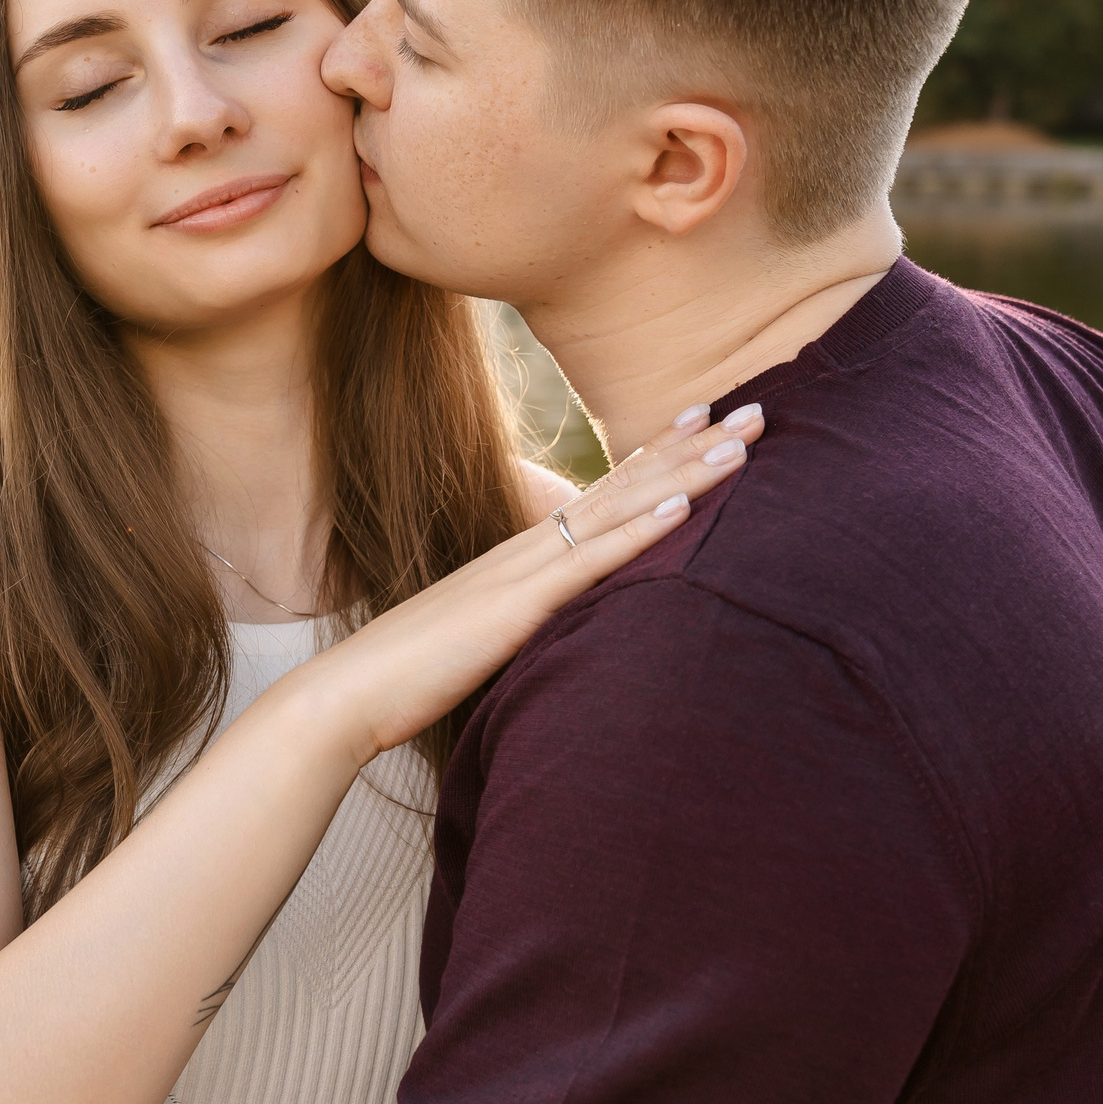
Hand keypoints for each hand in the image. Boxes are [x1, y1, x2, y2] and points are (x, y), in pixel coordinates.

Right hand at [286, 403, 764, 764]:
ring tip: (741, 441)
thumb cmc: (405, 678)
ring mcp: (522, 573)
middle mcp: (526, 550)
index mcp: (519, 559)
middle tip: (756, 408)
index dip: (656, 456)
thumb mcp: (481, 643)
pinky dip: (640, 530)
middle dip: (690, 445)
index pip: (601, 495)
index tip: (703, 419)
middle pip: (622, 486)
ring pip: (617, 510)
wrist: (346, 695)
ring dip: (684, 472)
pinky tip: (685, 506)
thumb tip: (561, 638)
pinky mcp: (516, 607)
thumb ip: (524, 629)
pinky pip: (590, 561)